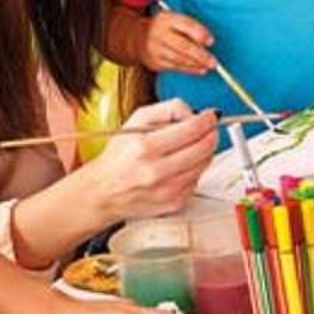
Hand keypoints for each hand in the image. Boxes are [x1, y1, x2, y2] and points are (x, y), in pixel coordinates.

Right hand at [72, 99, 217, 223]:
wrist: (103, 192)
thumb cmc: (118, 156)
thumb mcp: (135, 121)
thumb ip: (167, 109)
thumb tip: (194, 112)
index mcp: (145, 148)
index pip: (192, 130)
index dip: (207, 120)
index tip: (210, 116)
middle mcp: (156, 172)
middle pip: (204, 148)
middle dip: (210, 134)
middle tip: (207, 129)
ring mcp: (167, 191)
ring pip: (204, 164)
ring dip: (203, 152)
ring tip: (189, 147)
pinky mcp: (174, 204)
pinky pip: (197, 181)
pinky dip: (194, 170)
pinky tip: (179, 166)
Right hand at [138, 12, 215, 73]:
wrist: (137, 38)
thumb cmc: (163, 28)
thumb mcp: (173, 19)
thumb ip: (189, 27)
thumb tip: (207, 43)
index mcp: (165, 18)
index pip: (185, 25)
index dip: (200, 33)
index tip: (211, 41)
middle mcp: (158, 33)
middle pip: (183, 46)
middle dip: (201, 55)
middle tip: (214, 62)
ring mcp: (155, 49)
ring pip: (180, 59)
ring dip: (197, 64)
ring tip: (209, 66)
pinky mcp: (154, 62)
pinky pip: (175, 67)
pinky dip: (190, 69)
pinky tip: (200, 69)